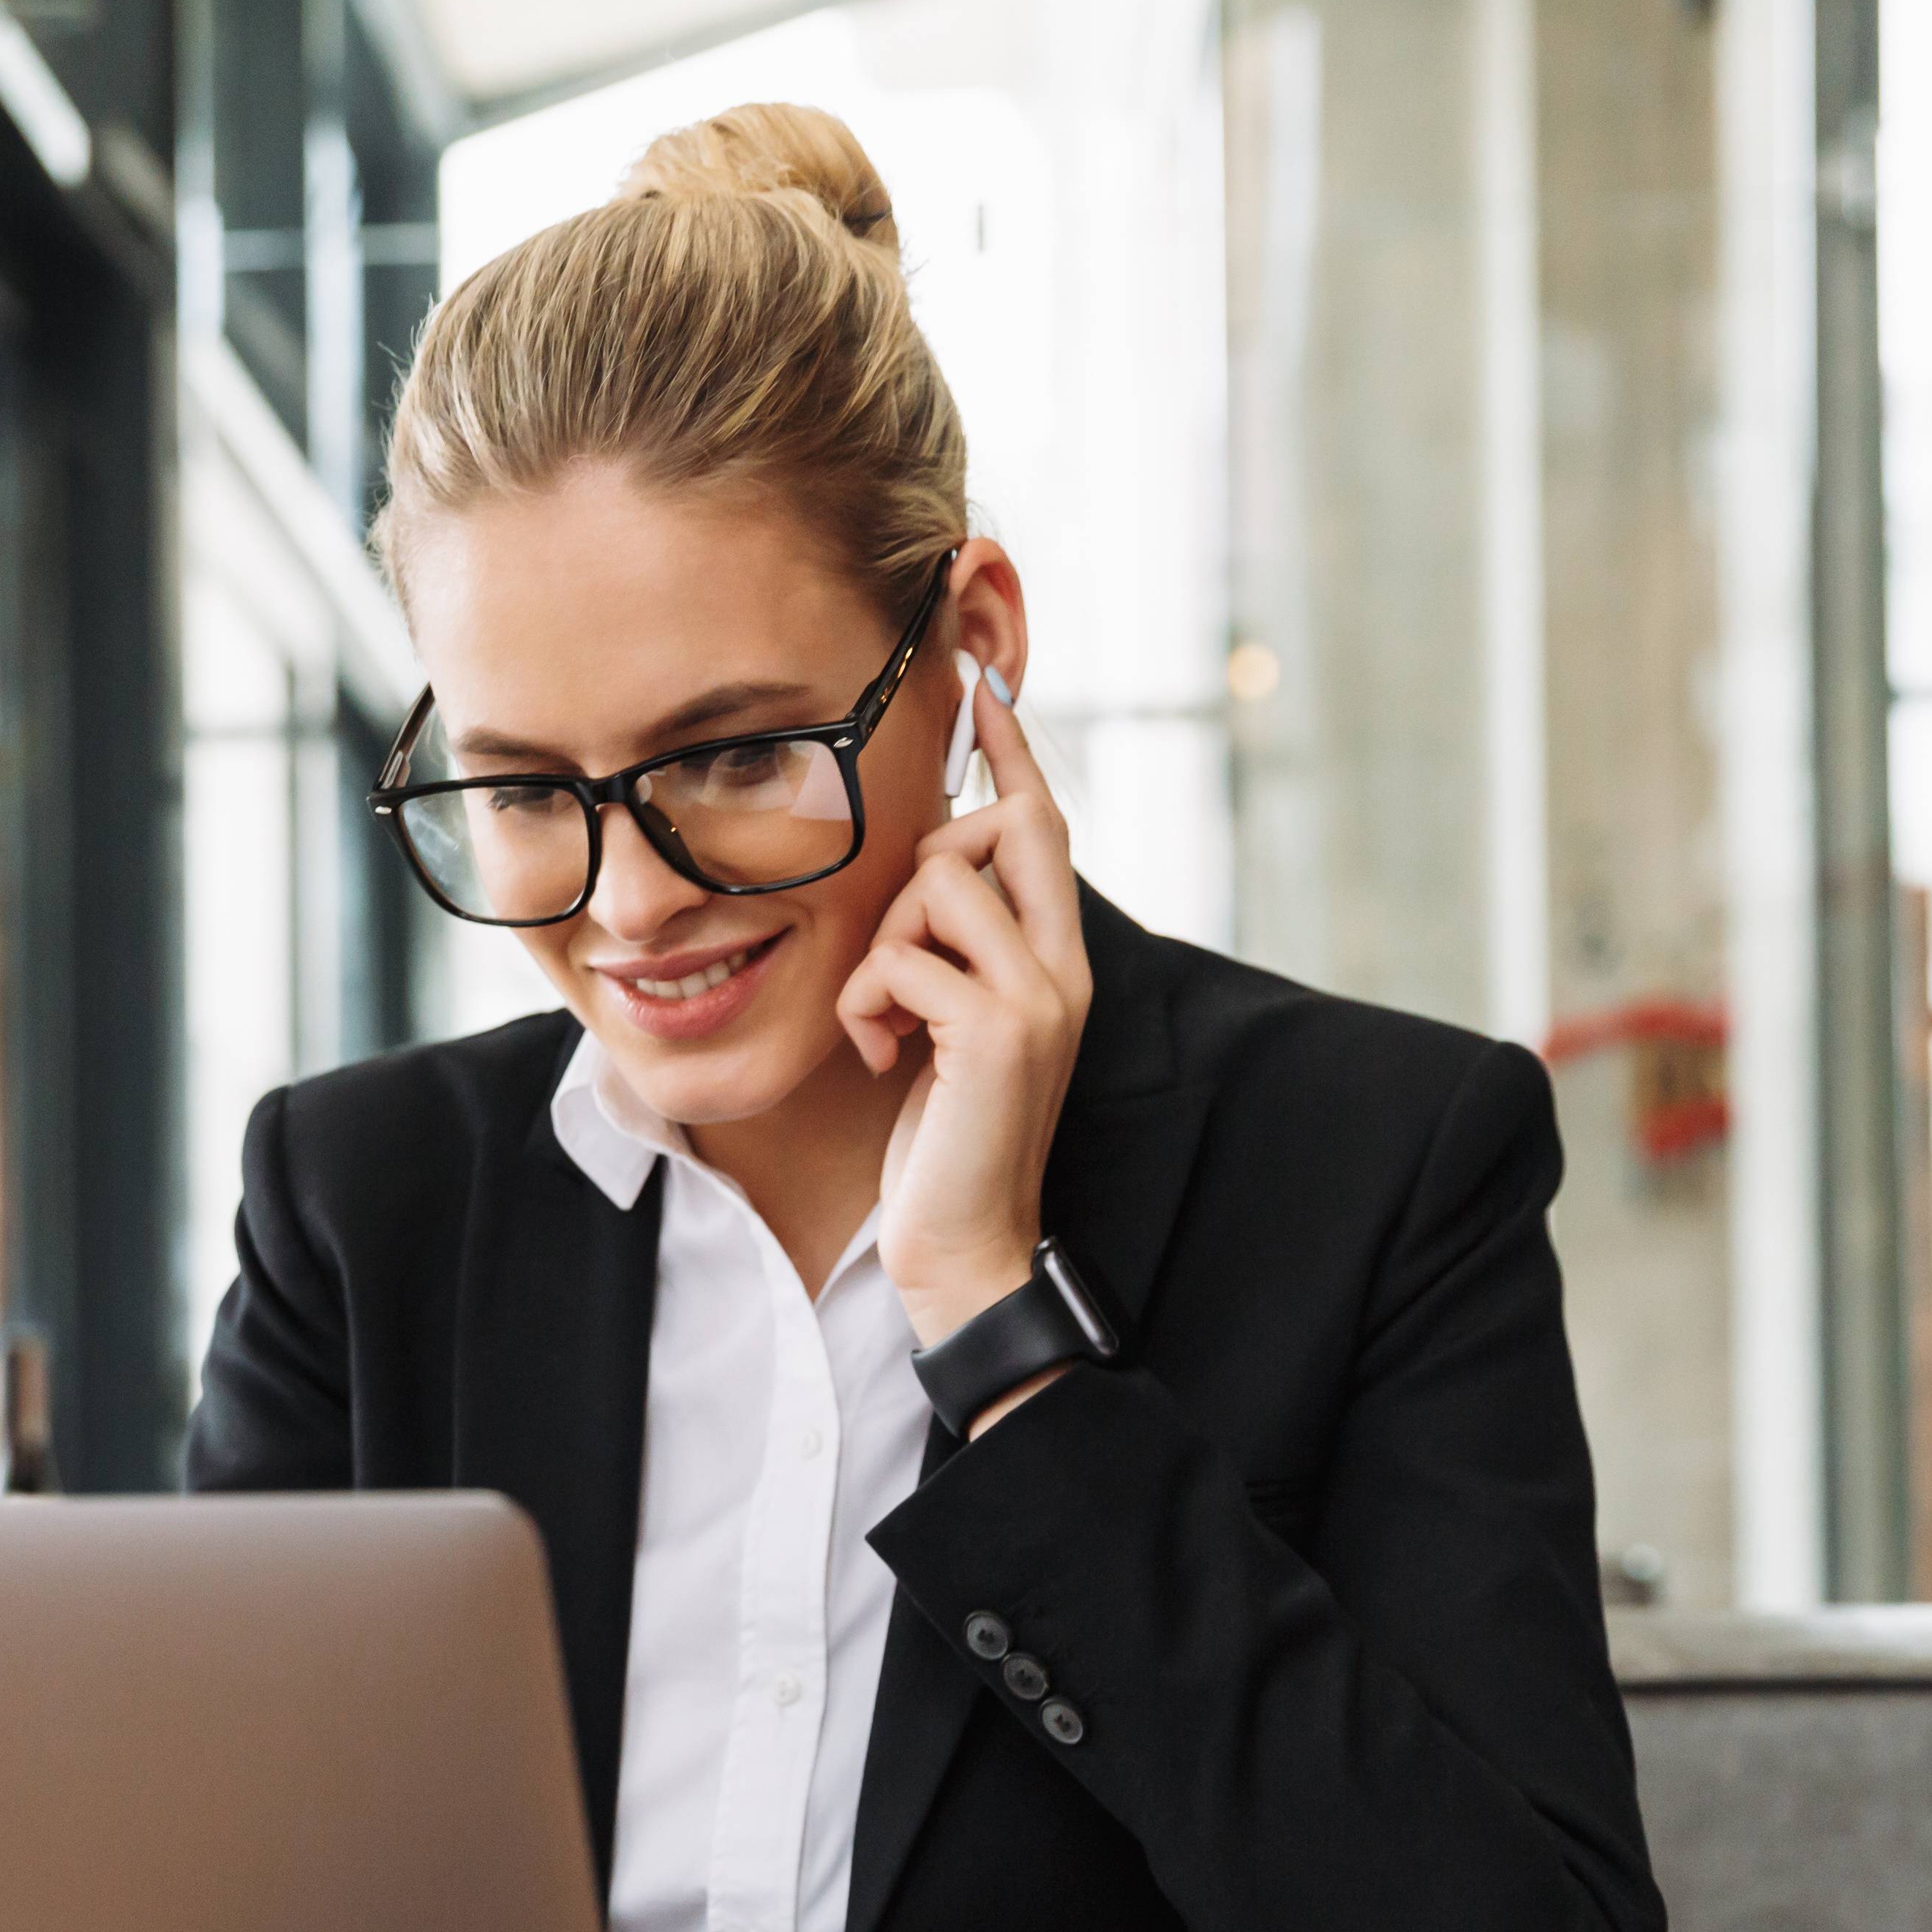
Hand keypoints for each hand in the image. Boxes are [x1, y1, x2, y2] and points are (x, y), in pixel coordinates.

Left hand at [835, 667, 1092, 1355]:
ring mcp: (1038, 995)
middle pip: (998, 828)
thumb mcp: (950, 1025)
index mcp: (1058, 960)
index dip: (1012, 754)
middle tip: (896, 965)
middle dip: (920, 870)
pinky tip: (884, 1061)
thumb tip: (925, 875)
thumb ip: (954, 951)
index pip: (1042, 826)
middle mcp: (1064, 966)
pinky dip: (867, 1007)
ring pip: (937, 884)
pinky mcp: (996, 1029)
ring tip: (886, 1025)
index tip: (981, 687)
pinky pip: (901, 960)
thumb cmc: (945, 1138)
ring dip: (882, 951)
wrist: (965, 1245)